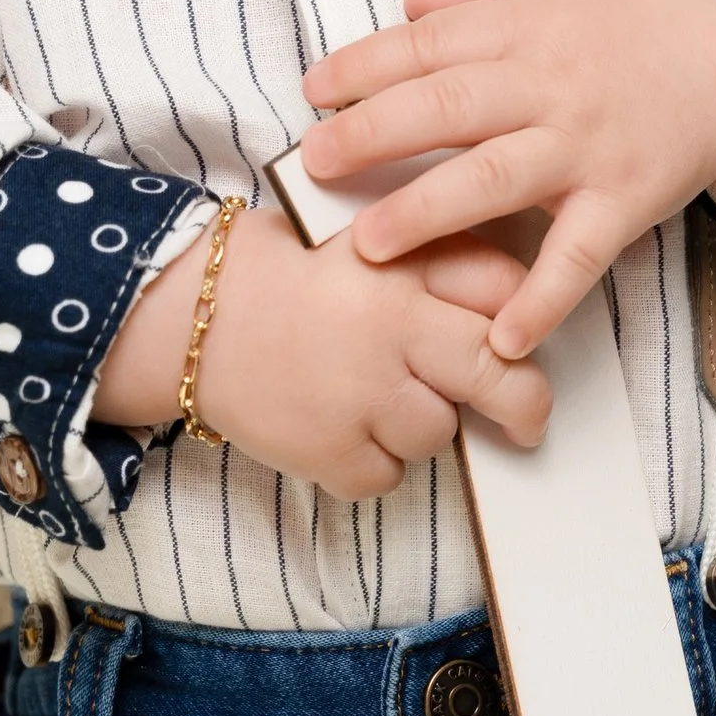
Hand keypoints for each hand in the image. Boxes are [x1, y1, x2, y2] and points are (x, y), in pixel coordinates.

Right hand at [90, 208, 549, 499]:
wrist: (190, 321)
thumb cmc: (283, 279)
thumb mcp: (361, 239)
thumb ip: (433, 259)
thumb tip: (512, 297)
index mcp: (401, 266)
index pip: (502, 292)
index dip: (521, 321)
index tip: (517, 342)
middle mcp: (390, 329)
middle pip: (496, 375)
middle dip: (523, 403)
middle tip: (525, 419)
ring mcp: (360, 395)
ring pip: (438, 433)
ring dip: (419, 427)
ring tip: (371, 399)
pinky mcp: (330, 450)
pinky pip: (386, 476)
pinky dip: (370, 464)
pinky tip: (339, 428)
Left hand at [300, 0, 715, 354]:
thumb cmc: (636, 23)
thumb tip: (410, 4)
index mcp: (524, 29)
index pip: (428, 46)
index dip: (365, 66)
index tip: (314, 91)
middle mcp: (548, 86)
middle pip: (447, 108)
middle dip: (373, 134)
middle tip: (316, 164)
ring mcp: (584, 148)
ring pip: (494, 179)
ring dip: (428, 213)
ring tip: (369, 245)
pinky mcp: (622, 202)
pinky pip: (578, 257)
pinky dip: (542, 300)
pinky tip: (502, 338)